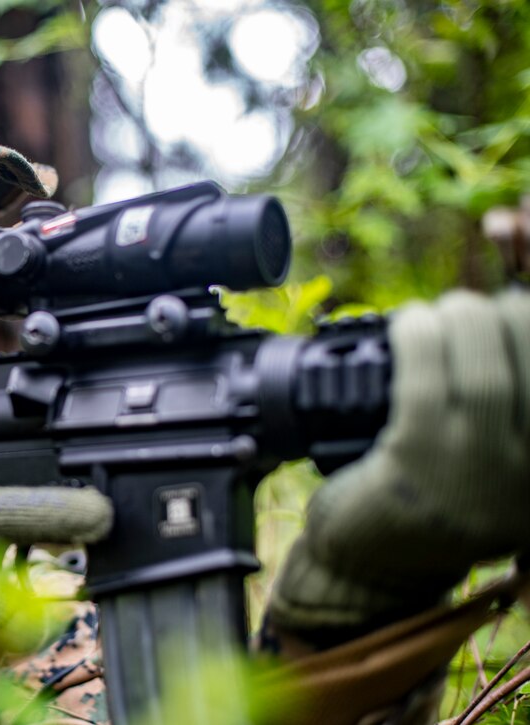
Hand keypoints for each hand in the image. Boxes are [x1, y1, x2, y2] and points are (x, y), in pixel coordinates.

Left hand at [270, 290, 529, 635]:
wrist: (371, 567)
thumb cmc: (438, 502)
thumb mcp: (499, 472)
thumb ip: (515, 419)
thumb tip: (513, 320)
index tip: (518, 307)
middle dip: (506, 319)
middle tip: (474, 310)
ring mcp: (476, 474)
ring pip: (483, 375)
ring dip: (460, 323)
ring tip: (441, 314)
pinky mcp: (419, 464)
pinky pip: (424, 385)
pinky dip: (418, 339)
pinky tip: (410, 326)